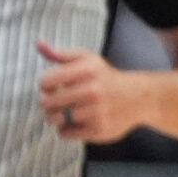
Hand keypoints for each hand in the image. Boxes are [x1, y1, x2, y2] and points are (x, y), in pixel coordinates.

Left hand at [36, 42, 150, 142]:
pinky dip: (67, 129)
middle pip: (47, 103)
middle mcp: (92, 91)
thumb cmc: (106, 78)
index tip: (54, 87)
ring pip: (55, 119)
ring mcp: (96, 112)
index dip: (45, 85)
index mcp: (87, 70)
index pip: (46, 81)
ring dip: (57, 117)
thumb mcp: (87, 60)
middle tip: (58, 101)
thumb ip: (61, 54)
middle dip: (48, 103)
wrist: (139, 98)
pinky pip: (66, 133)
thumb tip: (38, 43)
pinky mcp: (98, 129)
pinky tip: (77, 122)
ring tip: (66, 112)